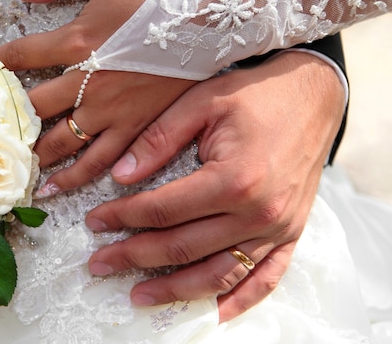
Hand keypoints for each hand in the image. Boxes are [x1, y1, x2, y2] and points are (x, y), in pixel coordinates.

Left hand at [0, 0, 194, 190]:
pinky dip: (81, 176)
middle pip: (36, 107)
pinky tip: (64, 187)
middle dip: (11, 118)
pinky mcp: (135, 126)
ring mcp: (111, 110)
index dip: (0, 61)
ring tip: (21, 172)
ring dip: (39, 158)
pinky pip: (103, 158)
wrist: (208, 20)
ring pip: (64, 142)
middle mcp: (88, 84)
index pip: (23, 55)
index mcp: (77, 43)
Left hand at [84, 51, 345, 321]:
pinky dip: (237, 301)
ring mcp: (277, 229)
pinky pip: (264, 279)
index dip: (121, 217)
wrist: (312, 95)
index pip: (161, 210)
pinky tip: (213, 313)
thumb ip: (158, 140)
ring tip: (138, 295)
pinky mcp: (291, 234)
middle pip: (181, 247)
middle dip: (133, 257)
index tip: (94, 222)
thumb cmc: (255, 95)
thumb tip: (119, 175)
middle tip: (99, 264)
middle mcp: (257, 213)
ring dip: (175, 291)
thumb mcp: (201, 102)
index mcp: (232, 179)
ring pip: (217, 274)